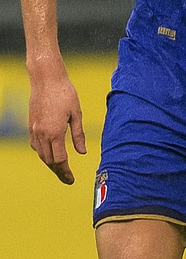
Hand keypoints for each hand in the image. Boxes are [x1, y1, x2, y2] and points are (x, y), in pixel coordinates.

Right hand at [27, 64, 85, 183]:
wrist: (46, 78)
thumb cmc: (65, 93)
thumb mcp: (77, 113)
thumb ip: (79, 135)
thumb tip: (82, 153)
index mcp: (55, 132)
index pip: (60, 160)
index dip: (66, 172)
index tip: (71, 180)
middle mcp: (42, 133)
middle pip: (49, 161)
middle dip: (58, 171)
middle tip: (68, 178)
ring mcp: (34, 130)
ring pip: (41, 154)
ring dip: (50, 163)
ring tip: (61, 169)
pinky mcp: (31, 125)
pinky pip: (36, 145)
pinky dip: (43, 153)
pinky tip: (50, 153)